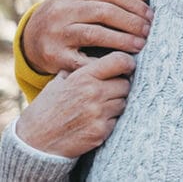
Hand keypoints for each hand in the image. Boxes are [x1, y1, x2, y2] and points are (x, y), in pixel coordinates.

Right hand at [15, 51, 135, 157]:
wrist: (34, 142)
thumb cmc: (46, 110)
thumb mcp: (58, 82)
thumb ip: (80, 70)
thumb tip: (102, 61)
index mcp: (84, 77)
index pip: (120, 61)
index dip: (127, 63)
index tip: (127, 67)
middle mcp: (94, 93)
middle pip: (125, 83)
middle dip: (119, 87)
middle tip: (106, 93)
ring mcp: (98, 113)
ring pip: (123, 102)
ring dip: (115, 104)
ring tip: (96, 108)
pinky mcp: (101, 131)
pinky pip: (116, 120)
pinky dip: (109, 121)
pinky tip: (93, 122)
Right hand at [23, 0, 152, 74]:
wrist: (30, 39)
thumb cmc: (69, 16)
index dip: (135, 5)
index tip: (151, 16)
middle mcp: (63, 9)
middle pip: (106, 12)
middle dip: (132, 22)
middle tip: (148, 32)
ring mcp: (56, 32)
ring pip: (95, 34)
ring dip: (122, 40)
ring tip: (139, 46)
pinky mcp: (53, 55)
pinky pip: (82, 60)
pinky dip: (102, 62)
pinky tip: (118, 64)